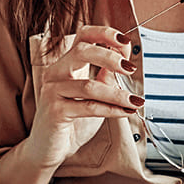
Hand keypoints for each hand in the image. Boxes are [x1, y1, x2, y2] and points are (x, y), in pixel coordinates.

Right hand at [27, 25, 140, 168]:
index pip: (82, 36)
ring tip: (135, 101)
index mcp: (65, 64)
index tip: (125, 41)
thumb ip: (104, 77)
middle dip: (110, 57)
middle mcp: (55, 73)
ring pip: (89, 86)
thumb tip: (124, 61)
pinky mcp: (54, 111)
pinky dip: (110, 109)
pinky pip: (88, 107)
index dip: (104, 34)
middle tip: (130, 68)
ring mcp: (52, 91)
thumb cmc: (70, 121)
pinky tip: (125, 112)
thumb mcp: (92, 95)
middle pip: (81, 51)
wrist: (47, 149)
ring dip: (117, 94)